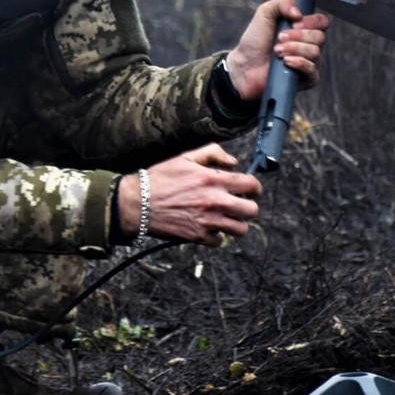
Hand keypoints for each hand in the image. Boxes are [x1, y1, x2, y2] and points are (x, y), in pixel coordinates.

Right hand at [117, 143, 260, 246]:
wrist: (139, 202)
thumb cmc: (161, 178)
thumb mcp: (186, 157)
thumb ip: (213, 153)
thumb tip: (233, 162)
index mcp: (214, 180)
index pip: (251, 185)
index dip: (255, 186)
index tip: (250, 189)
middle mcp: (215, 202)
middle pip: (252, 210)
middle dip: (248, 206)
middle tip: (239, 204)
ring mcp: (208, 221)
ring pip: (241, 229)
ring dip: (236, 223)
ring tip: (227, 217)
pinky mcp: (198, 236)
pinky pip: (220, 241)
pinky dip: (217, 235)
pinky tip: (209, 226)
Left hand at [224, 0, 329, 101]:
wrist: (244, 65)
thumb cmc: (255, 42)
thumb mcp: (264, 13)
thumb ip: (282, 3)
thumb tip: (299, 13)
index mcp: (304, 29)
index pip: (322, 22)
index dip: (310, 21)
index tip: (293, 22)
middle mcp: (309, 45)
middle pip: (320, 37)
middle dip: (297, 36)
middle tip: (279, 38)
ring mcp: (309, 63)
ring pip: (315, 52)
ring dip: (294, 49)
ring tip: (277, 51)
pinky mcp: (306, 79)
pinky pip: (313, 70)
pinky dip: (299, 63)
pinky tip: (285, 62)